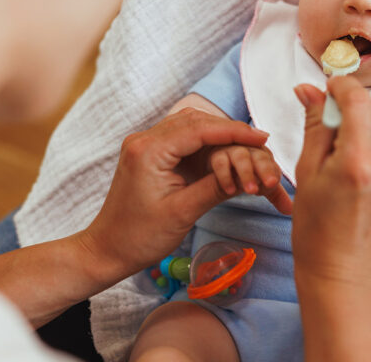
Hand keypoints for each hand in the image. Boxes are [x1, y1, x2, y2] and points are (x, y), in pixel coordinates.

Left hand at [79, 108, 270, 280]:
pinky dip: (206, 142)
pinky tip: (225, 149)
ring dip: (218, 133)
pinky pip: (182, 138)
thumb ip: (215, 187)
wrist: (108, 249)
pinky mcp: (149, 154)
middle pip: (195, 121)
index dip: (234, 131)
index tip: (262, 136)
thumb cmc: (140, 236)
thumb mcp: (183, 212)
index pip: (199, 129)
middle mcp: (144, 140)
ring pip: (189, 126)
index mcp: (148, 151)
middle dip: (229, 129)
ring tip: (247, 143)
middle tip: (260, 139)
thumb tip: (248, 174)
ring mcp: (145, 145)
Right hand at [208, 144, 292, 214]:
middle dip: (265, 170)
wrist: (217, 162)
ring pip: (241, 157)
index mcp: (264, 154)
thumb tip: (290, 210)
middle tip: (270, 184)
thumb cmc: (242, 171)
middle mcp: (250, 150)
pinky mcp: (216, 155)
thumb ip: (275, 195)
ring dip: (247, 173)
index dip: (272, 173)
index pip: (272, 163)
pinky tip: (229, 191)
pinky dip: (225, 176)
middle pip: (260, 157)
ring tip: (251, 191)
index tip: (273, 185)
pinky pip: (221, 162)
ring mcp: (232, 150)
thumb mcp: (259, 183)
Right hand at [291, 77, 370, 288]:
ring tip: (339, 157)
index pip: (357, 100)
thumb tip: (309, 88)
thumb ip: (314, 126)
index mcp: (356, 162)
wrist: (342, 276)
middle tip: (323, 129)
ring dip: (361, 130)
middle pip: (370, 113)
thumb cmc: (314, 229)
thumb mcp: (305, 173)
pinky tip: (355, 172)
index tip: (326, 88)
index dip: (340, 86)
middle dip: (347, 111)